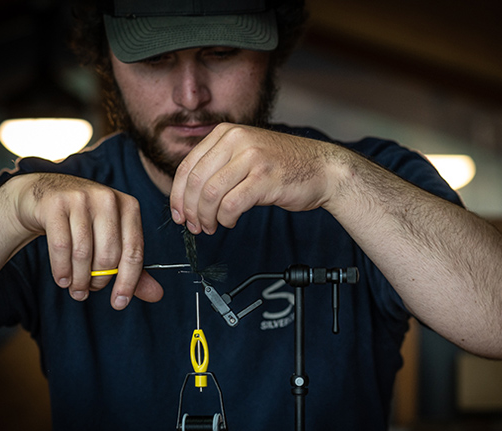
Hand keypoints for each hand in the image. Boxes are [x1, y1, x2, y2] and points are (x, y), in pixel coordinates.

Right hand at [12, 173, 162, 308]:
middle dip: (99, 280)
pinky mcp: (56, 204)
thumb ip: (133, 267)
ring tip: (76, 289)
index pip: (134, 251)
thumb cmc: (86, 222)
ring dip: (79, 279)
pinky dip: (62, 269)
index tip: (119, 303)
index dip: (128, 282)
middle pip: (109, 254)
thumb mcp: (112, 239)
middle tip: (90, 290)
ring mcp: (81, 198)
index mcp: (129, 207)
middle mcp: (108, 199)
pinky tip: (63, 279)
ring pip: (84, 253)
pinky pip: (61, 246)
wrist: (48, 195)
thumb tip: (157, 295)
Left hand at [169, 123, 342, 233]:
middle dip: (190, 209)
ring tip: (211, 226)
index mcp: (226, 133)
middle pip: (196, 181)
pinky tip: (230, 221)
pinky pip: (231, 204)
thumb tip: (189, 194)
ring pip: (211, 194)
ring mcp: (252, 158)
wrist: (324, 169)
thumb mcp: (247, 154)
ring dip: (206, 217)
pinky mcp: (264, 178)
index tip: (179, 213)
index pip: (188, 166)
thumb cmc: (286, 166)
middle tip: (194, 225)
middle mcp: (237, 140)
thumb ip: (220, 164)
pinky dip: (225, 219)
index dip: (177, 194)